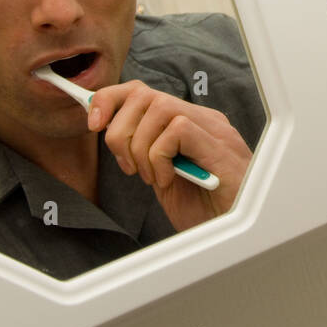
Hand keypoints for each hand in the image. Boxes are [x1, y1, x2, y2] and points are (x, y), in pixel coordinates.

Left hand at [87, 80, 251, 231]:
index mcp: (189, 124)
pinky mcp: (219, 146)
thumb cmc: (204, 211)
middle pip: (144, 93)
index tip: (93, 123)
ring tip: (152, 176)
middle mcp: (202, 120)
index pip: (142, 91)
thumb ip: (145, 152)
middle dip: (120, 129)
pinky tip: (169, 179)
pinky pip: (176, 129)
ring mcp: (214, 130)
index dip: (110, 100)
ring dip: (140, 147)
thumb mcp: (164, 176)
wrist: (233, 235)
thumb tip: (108, 130)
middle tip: (128, 166)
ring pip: (159, 107)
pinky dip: (160, 157)